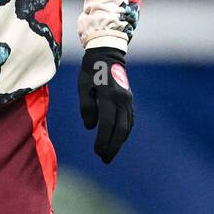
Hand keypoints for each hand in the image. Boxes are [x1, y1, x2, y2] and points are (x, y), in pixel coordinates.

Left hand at [77, 46, 133, 163]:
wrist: (107, 54)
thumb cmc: (91, 70)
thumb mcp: (83, 86)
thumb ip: (87, 107)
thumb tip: (91, 127)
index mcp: (109, 96)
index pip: (107, 124)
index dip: (103, 140)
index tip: (97, 151)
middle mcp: (122, 100)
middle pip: (120, 129)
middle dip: (112, 146)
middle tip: (104, 159)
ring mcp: (128, 100)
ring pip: (127, 127)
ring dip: (119, 142)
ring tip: (109, 154)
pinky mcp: (129, 100)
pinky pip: (130, 120)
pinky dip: (125, 133)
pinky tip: (118, 140)